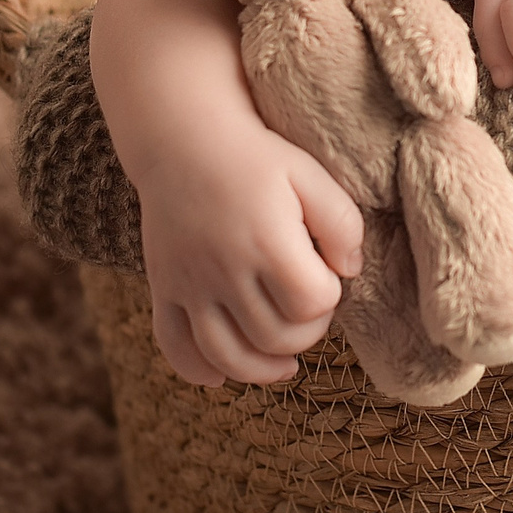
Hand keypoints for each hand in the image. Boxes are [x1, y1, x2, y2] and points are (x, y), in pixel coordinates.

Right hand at [131, 125, 364, 387]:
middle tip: (308, 308)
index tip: (326, 275)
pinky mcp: (163, 287)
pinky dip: (197, 369)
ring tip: (285, 362)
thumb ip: (343, 223)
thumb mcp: (311, 175)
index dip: (329, 296)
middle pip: (275, 337)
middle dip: (305, 332)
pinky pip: (174, 345)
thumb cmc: (255, 156)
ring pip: (227, 356)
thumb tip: (350, 272)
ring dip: (262, 368)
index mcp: (267, 243)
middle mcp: (224, 270)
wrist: (183, 137)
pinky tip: (219, 376)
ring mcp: (188, 283)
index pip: (313, 303)